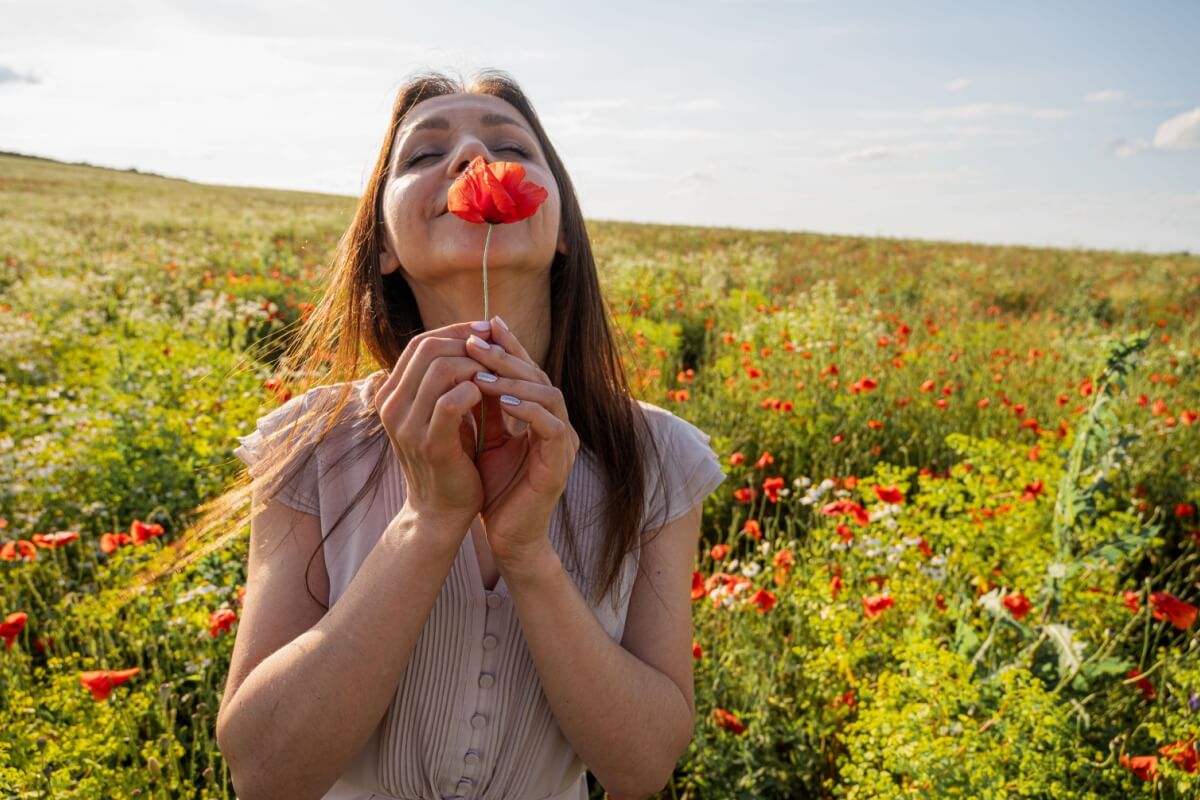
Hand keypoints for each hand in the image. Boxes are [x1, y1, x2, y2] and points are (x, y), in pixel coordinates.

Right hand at [374, 320, 496, 526]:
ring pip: (441, 369)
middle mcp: (392, 406)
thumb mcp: (443, 413)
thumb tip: (476, 337)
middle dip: (467, 343)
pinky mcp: (430, 444)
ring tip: (497, 373)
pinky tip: (492, 396)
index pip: (420, 343)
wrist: (440, 511)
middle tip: (496, 348)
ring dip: (476, 365)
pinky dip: (476, 391)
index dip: (455, 331)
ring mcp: (407, 426)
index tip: (485, 331)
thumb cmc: (448, 458)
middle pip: (428, 348)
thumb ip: (450, 380)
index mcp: (391, 394)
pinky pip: (452, 402)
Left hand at [466, 317, 579, 565]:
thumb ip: (482, 408)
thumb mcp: (484, 440)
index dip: (506, 346)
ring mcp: (563, 442)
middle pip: (538, 374)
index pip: (526, 369)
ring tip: (481, 371)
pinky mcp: (560, 462)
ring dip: (514, 379)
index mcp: (539, 415)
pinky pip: (551, 425)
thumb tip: (459, 368)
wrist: (508, 537)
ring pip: (549, 394)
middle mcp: (556, 423)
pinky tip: (504, 402)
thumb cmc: (495, 490)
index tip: (480, 325)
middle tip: (476, 340)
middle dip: (506, 355)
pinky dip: (528, 409)